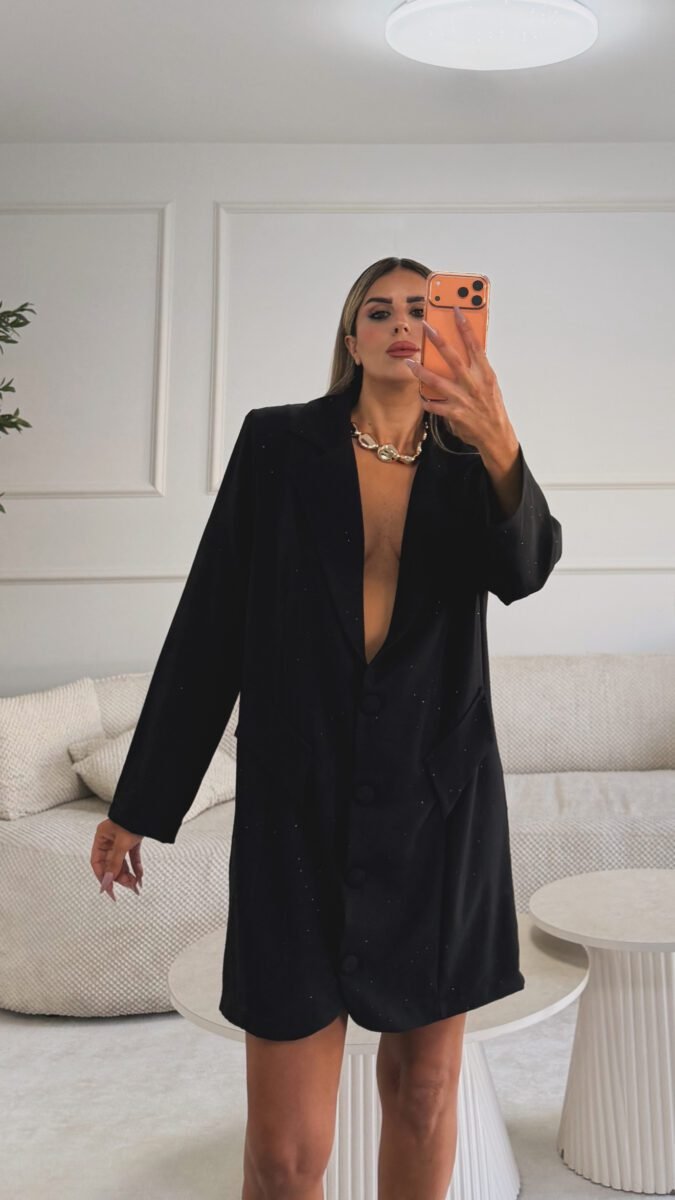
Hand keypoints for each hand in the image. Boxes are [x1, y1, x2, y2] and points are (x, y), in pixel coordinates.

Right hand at [90, 818, 143, 901]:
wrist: (151, 807)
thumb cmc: (133, 818)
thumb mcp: (122, 843)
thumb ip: (115, 863)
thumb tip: (108, 881)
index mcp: (102, 837)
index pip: (97, 862)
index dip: (102, 877)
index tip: (109, 890)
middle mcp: (110, 839)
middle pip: (111, 864)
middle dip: (119, 876)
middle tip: (129, 886)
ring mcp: (122, 840)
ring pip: (122, 862)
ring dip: (129, 874)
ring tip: (136, 884)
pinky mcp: (133, 840)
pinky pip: (132, 857)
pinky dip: (136, 867)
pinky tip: (140, 877)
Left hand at [405, 307, 516, 458]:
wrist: (496, 436)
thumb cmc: (493, 408)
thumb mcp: (490, 384)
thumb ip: (477, 369)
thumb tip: (463, 353)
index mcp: (486, 374)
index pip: (475, 345)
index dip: (465, 327)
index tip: (456, 310)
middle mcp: (474, 384)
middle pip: (453, 357)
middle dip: (438, 340)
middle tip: (426, 326)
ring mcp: (463, 399)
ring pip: (437, 381)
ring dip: (420, 371)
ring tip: (409, 362)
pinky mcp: (454, 414)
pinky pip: (434, 405)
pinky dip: (426, 401)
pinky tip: (420, 396)